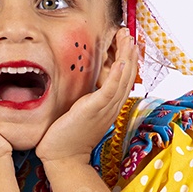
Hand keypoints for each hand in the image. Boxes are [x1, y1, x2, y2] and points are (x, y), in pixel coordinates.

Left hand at [35, 28, 138, 164]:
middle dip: (130, 53)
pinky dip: (117, 74)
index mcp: (109, 106)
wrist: (62, 157)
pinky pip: (111, 89)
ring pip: (123, 79)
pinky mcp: (95, 109)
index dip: (127, 60)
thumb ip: (85, 99)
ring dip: (127, 58)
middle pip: (127, 76)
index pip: (123, 79)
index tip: (125, 43)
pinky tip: (121, 61)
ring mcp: (105, 108)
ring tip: (129, 40)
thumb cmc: (67, 137)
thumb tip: (83, 85)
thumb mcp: (80, 112)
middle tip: (129, 34)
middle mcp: (111, 107)